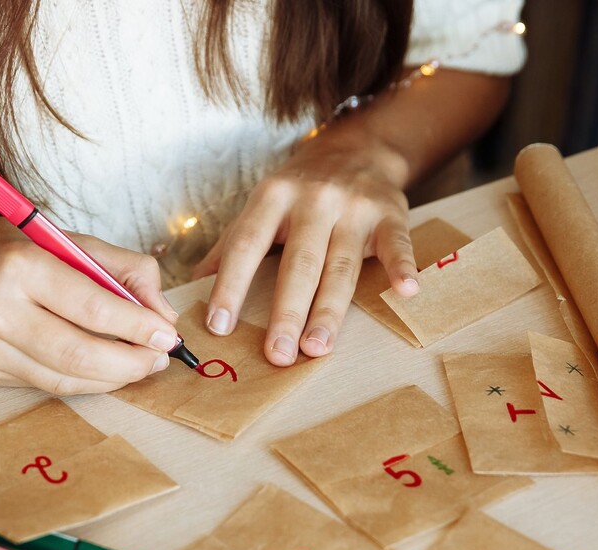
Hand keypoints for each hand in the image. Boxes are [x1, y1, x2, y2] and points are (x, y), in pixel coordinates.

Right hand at [0, 216, 178, 394]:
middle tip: (160, 359)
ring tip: (140, 365)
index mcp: (20, 266)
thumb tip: (163, 315)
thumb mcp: (69, 240)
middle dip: (130, 362)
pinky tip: (105, 370)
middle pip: (78, 353)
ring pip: (64, 379)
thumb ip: (125, 269)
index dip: (135, 327)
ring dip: (113, 378)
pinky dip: (84, 381)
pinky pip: (47, 385)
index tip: (167, 335)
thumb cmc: (13, 248)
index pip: (91, 307)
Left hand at [191, 125, 418, 365]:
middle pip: (298, 264)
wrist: (358, 147)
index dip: (231, 286)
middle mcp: (313, 199)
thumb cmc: (301, 189)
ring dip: (330, 310)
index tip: (219, 326)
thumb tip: (192, 284)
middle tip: (277, 354)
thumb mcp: (262, 205)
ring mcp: (354, 206)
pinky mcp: (390, 213)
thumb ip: (231, 244)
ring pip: (341, 266)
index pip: (246, 245)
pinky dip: (402, 266)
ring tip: (317, 347)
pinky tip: (406, 291)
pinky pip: (397, 244)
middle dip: (286, 312)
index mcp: (272, 197)